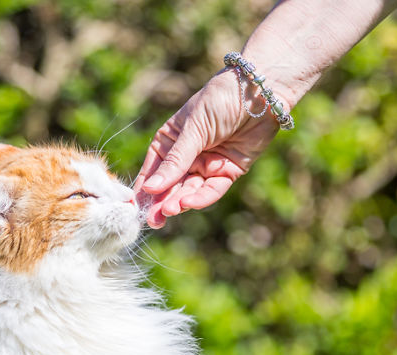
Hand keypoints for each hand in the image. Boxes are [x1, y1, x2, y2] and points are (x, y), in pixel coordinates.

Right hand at [134, 69, 280, 227]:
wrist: (259, 92)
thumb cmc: (219, 100)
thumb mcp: (193, 129)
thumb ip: (175, 161)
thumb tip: (150, 188)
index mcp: (169, 142)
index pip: (153, 170)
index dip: (145, 189)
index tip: (137, 207)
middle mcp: (186, 156)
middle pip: (170, 186)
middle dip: (162, 202)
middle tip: (154, 220)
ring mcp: (206, 165)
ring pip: (190, 190)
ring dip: (179, 202)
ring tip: (170, 211)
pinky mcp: (227, 171)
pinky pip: (212, 189)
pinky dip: (202, 197)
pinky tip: (190, 203)